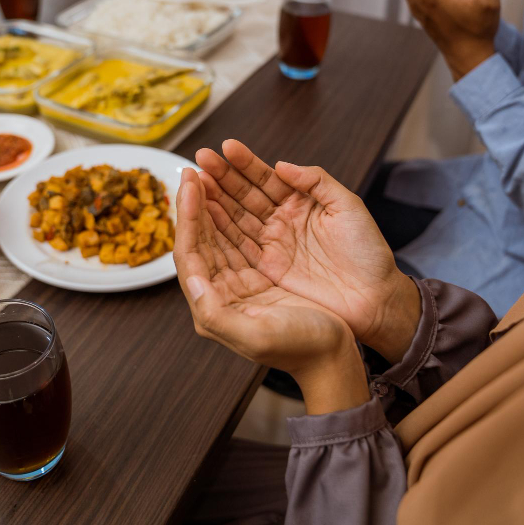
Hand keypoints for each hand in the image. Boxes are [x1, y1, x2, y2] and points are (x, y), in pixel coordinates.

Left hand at [174, 167, 368, 413]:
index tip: (190, 183)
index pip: (190, 253)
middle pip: (201, 237)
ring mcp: (242, 279)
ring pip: (219, 232)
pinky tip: (229, 193)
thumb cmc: (302, 347)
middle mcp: (222, 291)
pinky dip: (232, 212)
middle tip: (194, 166)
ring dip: (212, 201)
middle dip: (195, 201)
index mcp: (215, 306)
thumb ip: (215, 313)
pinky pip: (240, 235)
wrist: (336, 358)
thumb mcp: (256, 336)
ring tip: (206, 171)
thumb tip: (189, 280)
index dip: (188, 216)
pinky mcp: (263, 271)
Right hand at [194, 140, 421, 363]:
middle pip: (245, 195)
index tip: (226, 147)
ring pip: (237, 217)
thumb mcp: (348, 208)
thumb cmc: (368, 253)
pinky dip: (219, 229)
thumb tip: (282, 164)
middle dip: (222, 177)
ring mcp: (273, 244)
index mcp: (302, 202)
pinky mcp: (268, 268)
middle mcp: (282, 220)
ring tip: (194, 181)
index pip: (267, 177)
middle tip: (200, 159)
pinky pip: (238, 245)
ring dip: (215, 199)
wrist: (375, 299)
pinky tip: (203, 214)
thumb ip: (317, 181)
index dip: (246, 162)